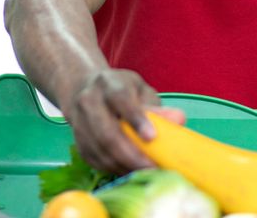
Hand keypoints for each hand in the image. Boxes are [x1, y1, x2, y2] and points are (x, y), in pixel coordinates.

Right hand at [62, 68, 184, 174]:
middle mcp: (89, 101)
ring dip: (124, 166)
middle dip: (131, 155)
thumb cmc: (119, 90)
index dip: (136, 119)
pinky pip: (96, 160)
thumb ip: (157, 107)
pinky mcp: (78, 141)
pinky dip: (114, 169)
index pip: (121, 100)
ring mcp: (79, 122)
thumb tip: (179, 119)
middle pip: (107, 133)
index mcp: (108, 84)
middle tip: (152, 168)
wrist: (84, 90)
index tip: (152, 137)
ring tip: (146, 172)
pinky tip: (130, 170)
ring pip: (100, 150)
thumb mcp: (140, 91)